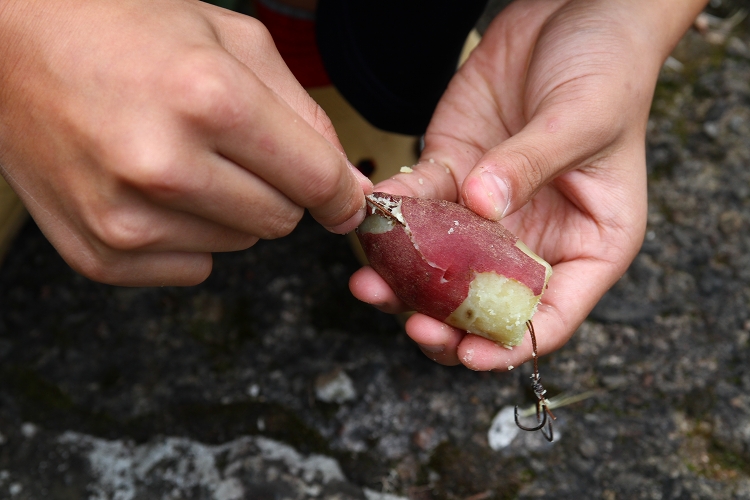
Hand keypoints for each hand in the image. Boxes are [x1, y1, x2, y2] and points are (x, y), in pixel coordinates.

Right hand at [0, 0, 370, 285]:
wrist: (12, 49)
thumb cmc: (126, 33)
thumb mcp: (232, 41)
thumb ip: (305, 115)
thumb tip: (347, 189)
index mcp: (208, 99)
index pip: (318, 181)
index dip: (341, 194)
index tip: (344, 199)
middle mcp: (165, 166)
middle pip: (281, 221)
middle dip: (275, 188)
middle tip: (231, 147)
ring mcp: (126, 218)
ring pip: (240, 244)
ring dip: (228, 208)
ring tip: (180, 158)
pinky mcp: (101, 253)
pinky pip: (194, 266)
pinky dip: (189, 233)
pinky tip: (152, 190)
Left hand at [350, 0, 704, 369]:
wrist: (572, 13)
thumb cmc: (606, 69)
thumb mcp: (584, 119)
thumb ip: (533, 164)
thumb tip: (483, 205)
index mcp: (589, 246)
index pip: (550, 317)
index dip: (507, 346)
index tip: (466, 354)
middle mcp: (535, 238)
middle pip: (486, 304)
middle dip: (445, 322)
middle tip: (411, 324)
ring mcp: (490, 210)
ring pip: (442, 265)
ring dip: (404, 281)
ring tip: (369, 283)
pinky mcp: (455, 174)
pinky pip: (420, 205)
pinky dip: (395, 215)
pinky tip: (373, 217)